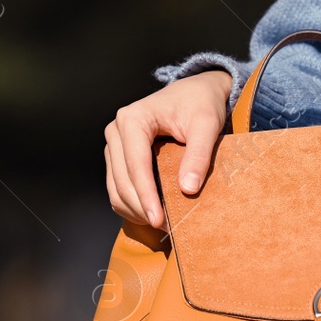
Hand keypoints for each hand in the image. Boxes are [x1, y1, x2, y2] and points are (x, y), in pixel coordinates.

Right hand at [104, 69, 232, 227]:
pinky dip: (132, 205)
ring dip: (135, 210)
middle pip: (121, 180)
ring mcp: (115, 145)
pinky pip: (117, 188)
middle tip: (166, 227)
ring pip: (115, 188)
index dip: (146, 196)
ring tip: (161, 223)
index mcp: (132, 119)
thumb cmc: (200, 104)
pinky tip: (152, 213)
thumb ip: (198, 154)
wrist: (195, 92)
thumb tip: (187, 189)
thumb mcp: (206, 125)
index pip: (135, 165)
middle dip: (141, 207)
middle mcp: (116, 131)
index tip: (159, 220)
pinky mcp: (118, 157)